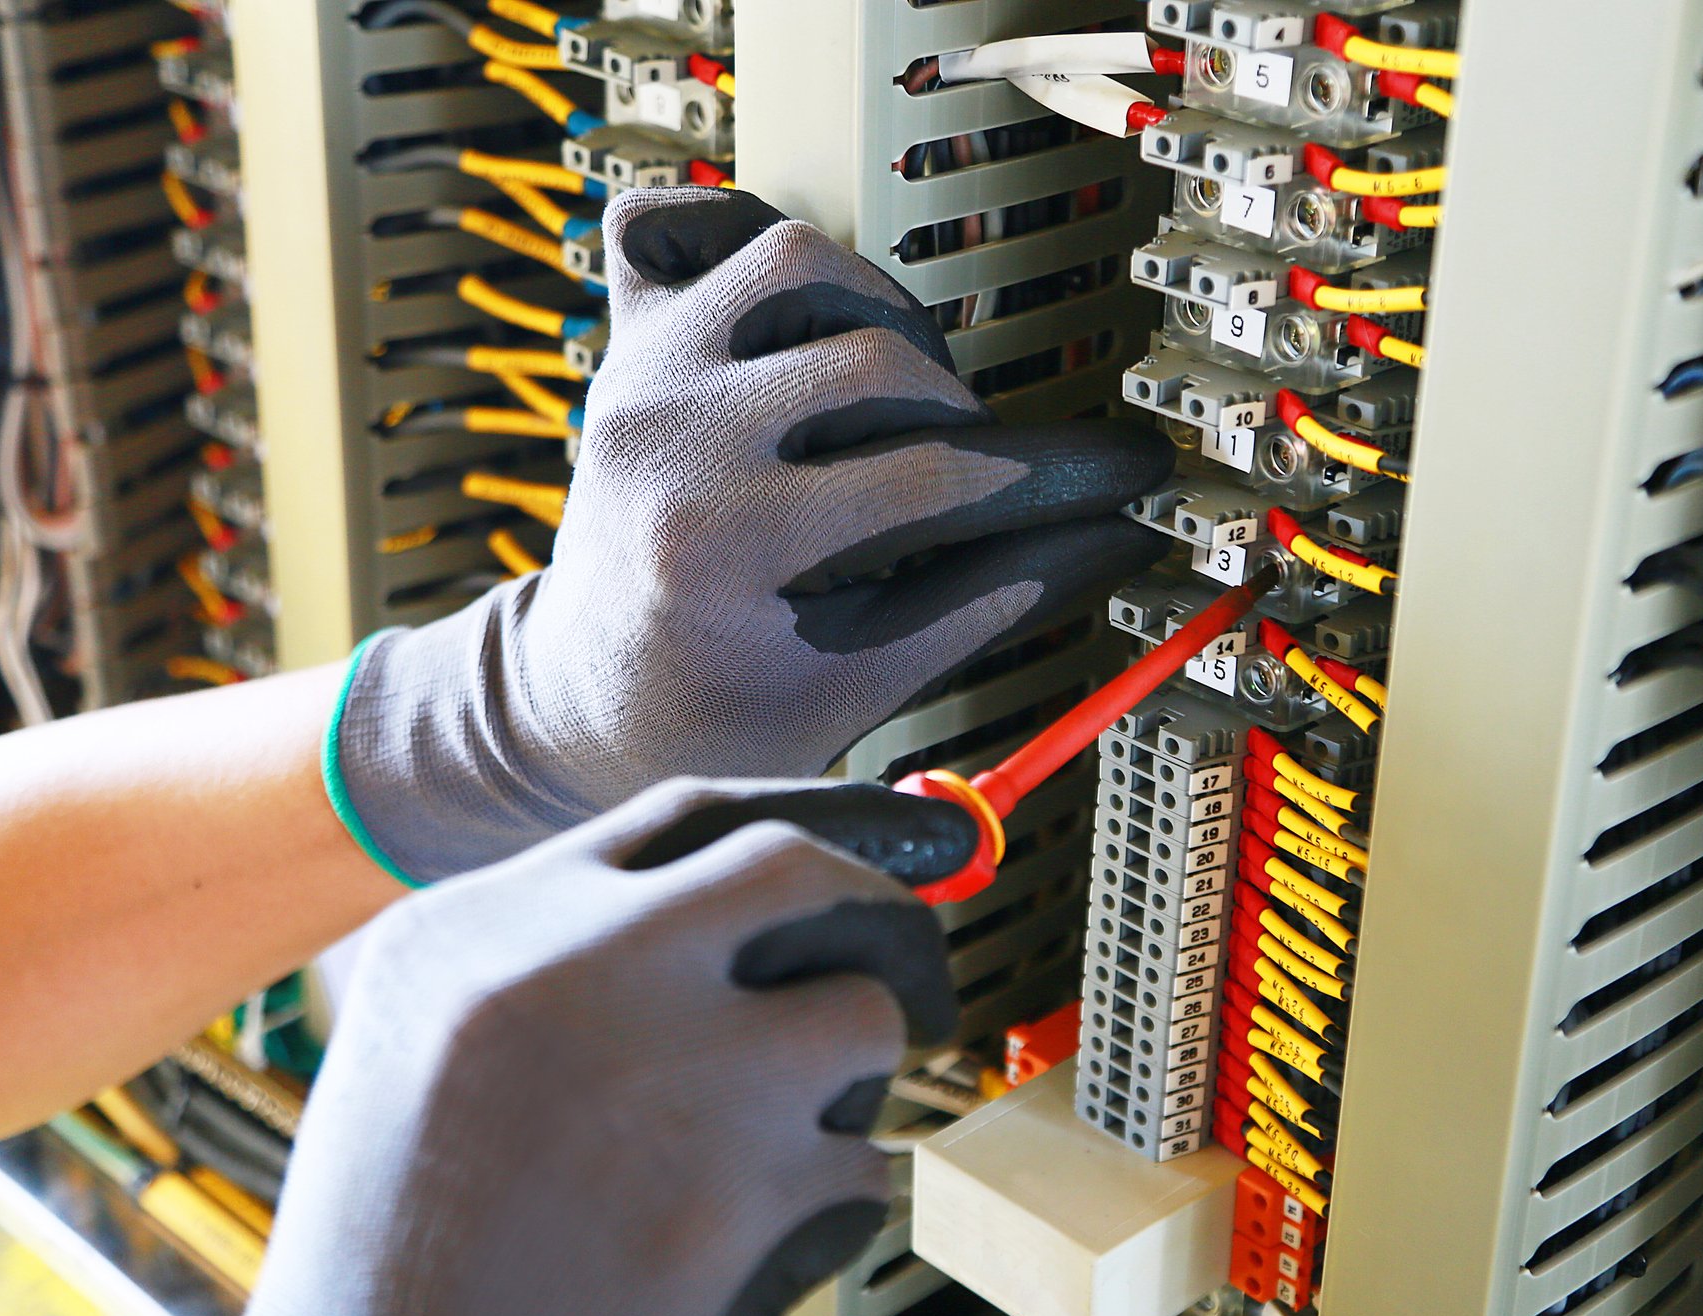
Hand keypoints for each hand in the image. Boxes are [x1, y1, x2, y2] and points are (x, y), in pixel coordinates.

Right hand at [228, 777, 977, 1315]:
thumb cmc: (386, 1292)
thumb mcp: (412, 1076)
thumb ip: (544, 979)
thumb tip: (714, 931)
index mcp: (463, 938)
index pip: (674, 818)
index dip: (793, 820)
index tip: (863, 840)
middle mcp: (563, 972)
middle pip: (790, 866)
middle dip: (875, 912)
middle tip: (908, 964)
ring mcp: (662, 1070)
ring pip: (857, 1015)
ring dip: (850, 1081)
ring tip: (782, 1146)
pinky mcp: (738, 1193)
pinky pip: (858, 1166)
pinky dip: (831, 1207)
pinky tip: (746, 1255)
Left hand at [330, 187, 1171, 882]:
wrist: (585, 696)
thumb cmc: (715, 707)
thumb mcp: (856, 690)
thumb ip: (985, 606)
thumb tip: (1117, 540)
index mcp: (720, 547)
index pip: (924, 476)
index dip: (1039, 477)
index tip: (1110, 477)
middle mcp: (668, 440)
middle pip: (874, 358)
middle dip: (958, 411)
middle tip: (974, 463)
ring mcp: (638, 374)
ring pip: (792, 257)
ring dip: (875, 309)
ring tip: (898, 385)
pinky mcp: (624, 339)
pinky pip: (663, 221)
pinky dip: (735, 231)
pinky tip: (795, 305)